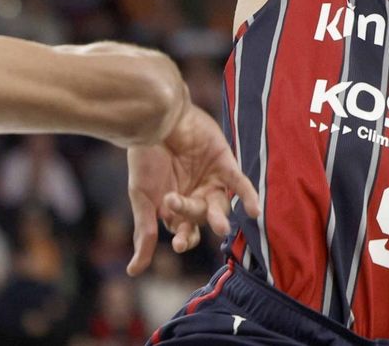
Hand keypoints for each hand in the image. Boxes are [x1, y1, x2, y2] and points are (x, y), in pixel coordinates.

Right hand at [126, 103, 259, 274]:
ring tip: (220, 228)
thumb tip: (134, 271)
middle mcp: (195, 193)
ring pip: (220, 205)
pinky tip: (255, 211)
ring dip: (220, 218)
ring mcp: (211, 179)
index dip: (183, 238)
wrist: (153, 117)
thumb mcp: (140, 197)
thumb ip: (143, 232)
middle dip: (193, 223)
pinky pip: (241, 184)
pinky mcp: (225, 163)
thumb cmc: (143, 155)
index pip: (183, 229)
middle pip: (200, 217)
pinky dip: (248, 197)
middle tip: (187, 229)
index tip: (179, 243)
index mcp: (175, 203)